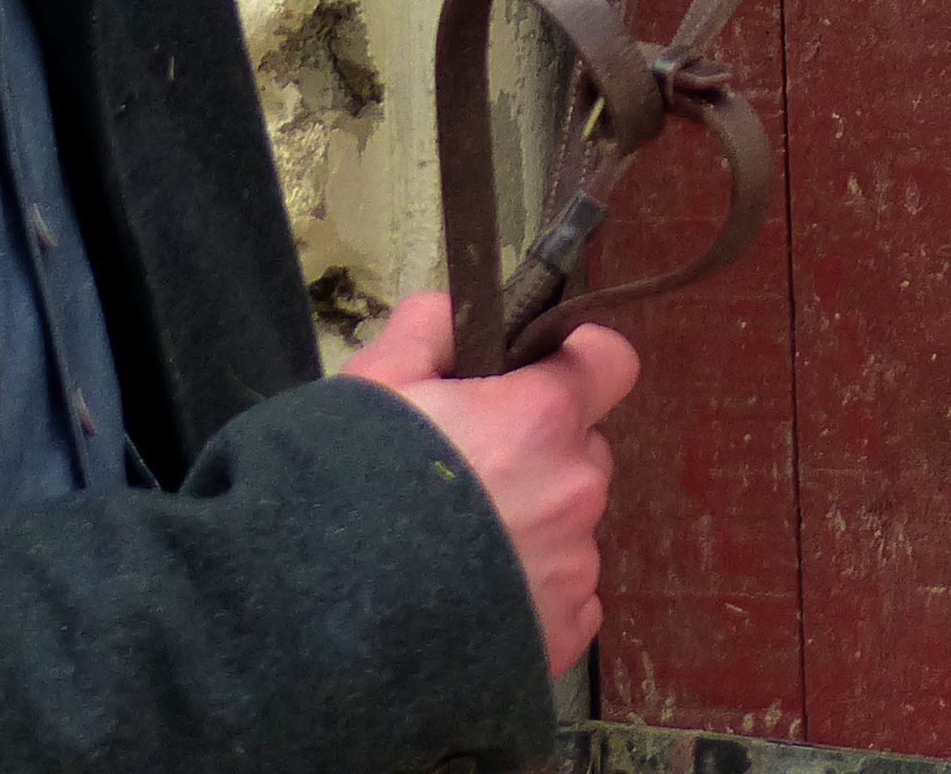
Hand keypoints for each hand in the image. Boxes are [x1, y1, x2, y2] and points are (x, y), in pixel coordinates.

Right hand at [337, 287, 640, 676]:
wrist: (339, 617)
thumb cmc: (360, 483)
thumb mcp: (378, 377)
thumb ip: (432, 325)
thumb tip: (462, 314)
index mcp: (542, 418)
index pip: (611, 362)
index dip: (578, 362)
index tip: (540, 375)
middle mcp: (574, 489)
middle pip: (583, 450)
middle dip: (542, 451)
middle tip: (475, 471)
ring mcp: (574, 569)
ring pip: (572, 526)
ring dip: (534, 525)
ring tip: (462, 548)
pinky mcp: (565, 636)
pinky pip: (569, 598)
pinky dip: (534, 593)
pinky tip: (477, 595)